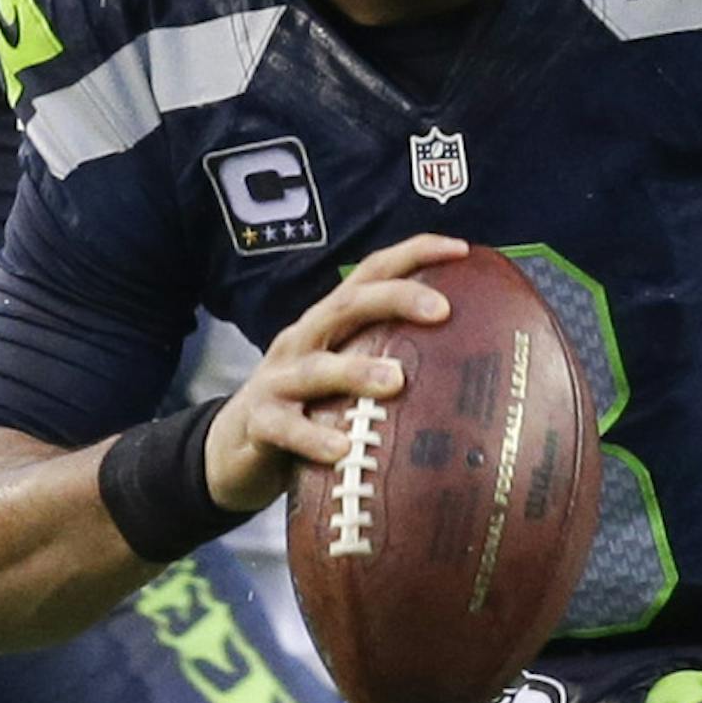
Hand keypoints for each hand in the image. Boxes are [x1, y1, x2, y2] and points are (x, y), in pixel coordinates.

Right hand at [202, 235, 466, 515]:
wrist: (231, 451)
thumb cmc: (307, 411)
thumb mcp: (346, 381)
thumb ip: (390, 368)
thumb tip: (470, 377)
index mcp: (329, 325)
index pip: (370, 275)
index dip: (413, 255)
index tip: (461, 250)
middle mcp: (303, 340)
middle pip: (347, 305)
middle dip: (395, 299)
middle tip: (442, 310)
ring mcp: (277, 380)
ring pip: (316, 367)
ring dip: (356, 371)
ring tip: (396, 380)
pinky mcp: (259, 423)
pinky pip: (285, 428)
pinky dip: (311, 438)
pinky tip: (340, 449)